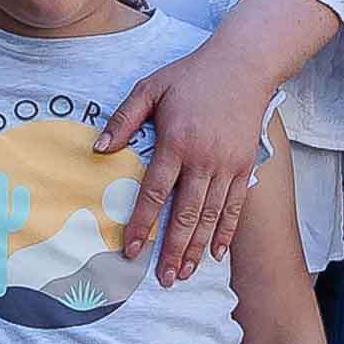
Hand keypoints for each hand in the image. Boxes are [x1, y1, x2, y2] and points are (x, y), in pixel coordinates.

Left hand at [100, 36, 288, 286]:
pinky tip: (217, 254)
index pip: (155, 192)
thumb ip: (124, 119)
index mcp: (176, 142)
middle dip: (173, 250)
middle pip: (185, 215)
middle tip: (163, 279)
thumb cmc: (192, 75)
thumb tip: (98, 149)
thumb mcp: (151, 88)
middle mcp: (203, 159)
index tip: (131, 251)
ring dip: (197, 249)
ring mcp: (227, 165)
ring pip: (210, 216)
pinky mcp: (245, 166)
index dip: (142, 224)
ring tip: (184, 274)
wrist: (243, 65)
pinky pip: (235, 206)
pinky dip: (226, 232)